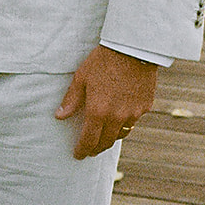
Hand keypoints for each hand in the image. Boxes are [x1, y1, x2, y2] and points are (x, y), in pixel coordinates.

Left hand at [55, 45, 156, 159]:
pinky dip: (124, 123)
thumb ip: (71, 100)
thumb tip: (59, 116)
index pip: (89, 140)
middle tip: (90, 151)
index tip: (78, 155)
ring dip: (110, 138)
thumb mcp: (81, 78)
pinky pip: (133, 121)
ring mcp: (133, 113)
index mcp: (98, 111)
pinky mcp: (145, 107)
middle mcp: (116, 117)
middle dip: (96, 149)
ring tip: (104, 137)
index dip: (82, 150)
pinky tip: (119, 119)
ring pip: (121, 134)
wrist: (133, 49)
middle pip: (106, 143)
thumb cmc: (103, 61)